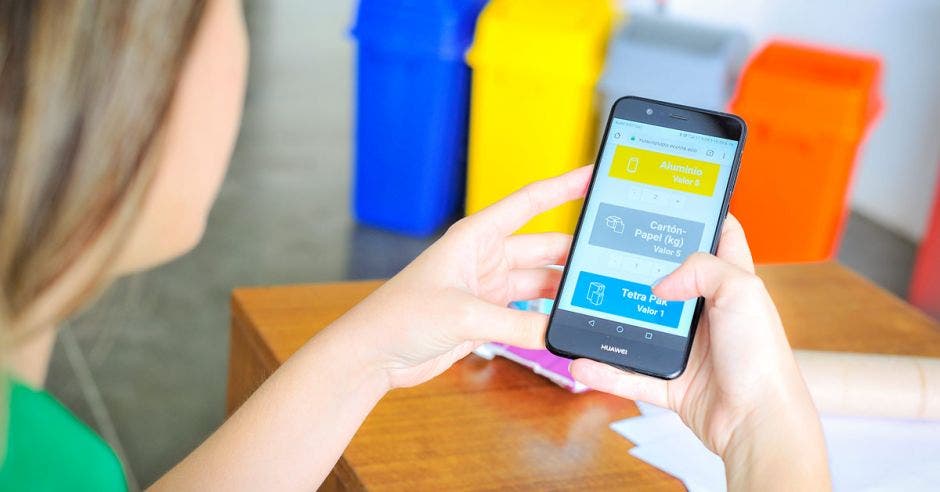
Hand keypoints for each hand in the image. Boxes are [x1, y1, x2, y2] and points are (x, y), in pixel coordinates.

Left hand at [334, 166, 591, 388]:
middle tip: (612, 257)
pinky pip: (527, 314)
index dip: (564, 187)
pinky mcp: (486, 317)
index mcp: (476, 236)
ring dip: (563, 291)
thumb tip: (557, 333)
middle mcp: (484, 257)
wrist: (373, 355)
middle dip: (575, 253)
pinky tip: (567, 324)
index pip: (529, 202)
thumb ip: (516, 324)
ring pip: (539, 283)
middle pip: (543, 248)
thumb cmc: (400, 317)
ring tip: (598, 295)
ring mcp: (487, 289)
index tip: (595, 175)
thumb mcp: (463, 315)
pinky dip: (546, 320)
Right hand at [569, 216, 829, 487]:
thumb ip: (701, 268)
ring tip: (583, 303)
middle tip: (608, 248)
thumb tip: (659, 283)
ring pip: (641, 328)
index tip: (669, 200)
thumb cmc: (762, 358)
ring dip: (613, 321)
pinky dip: (606, 370)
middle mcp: (708, 313)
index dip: (699, 216)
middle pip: (669, 280)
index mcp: (731, 284)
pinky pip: (631, 374)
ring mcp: (688, 349)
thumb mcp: (741, 291)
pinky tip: (582, 361)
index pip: (719, 237)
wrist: (758, 423)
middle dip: (639, 267)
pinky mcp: (672, 382)